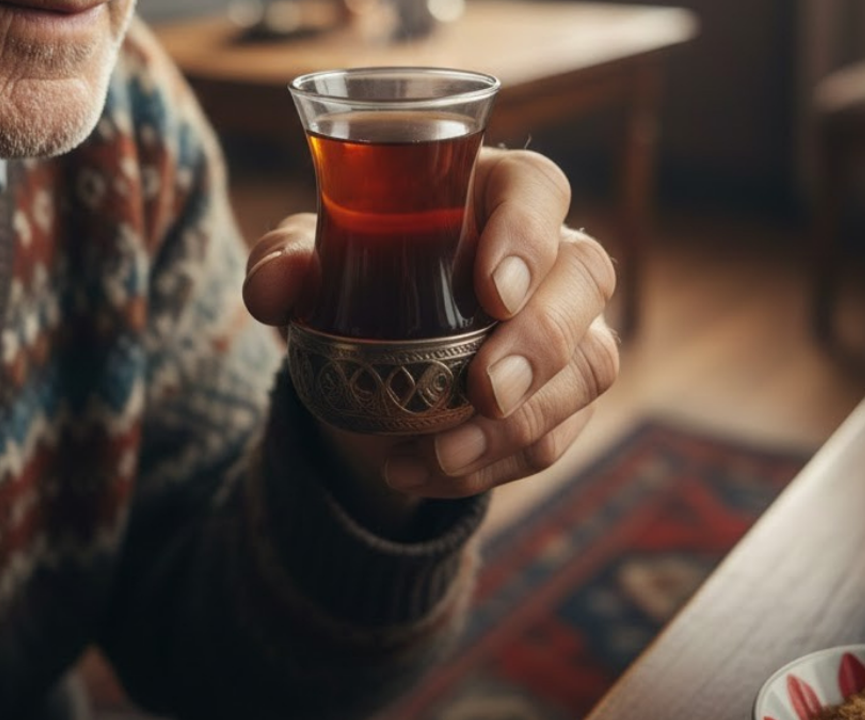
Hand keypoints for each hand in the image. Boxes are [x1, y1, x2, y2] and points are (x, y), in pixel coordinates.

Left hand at [243, 148, 618, 514]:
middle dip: (542, 342)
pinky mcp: (566, 394)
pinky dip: (493, 467)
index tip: (491, 293)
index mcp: (492, 192)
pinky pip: (558, 434)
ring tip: (435, 457)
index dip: (527, 235)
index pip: (537, 188)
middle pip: (587, 277)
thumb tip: (274, 287)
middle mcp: (549, 252)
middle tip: (484, 391)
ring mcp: (571, 324)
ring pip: (589, 365)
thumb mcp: (307, 263)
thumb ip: (282, 262)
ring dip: (517, 424)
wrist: (367, 360)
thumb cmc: (352, 277)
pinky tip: (425, 474)